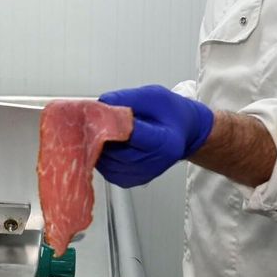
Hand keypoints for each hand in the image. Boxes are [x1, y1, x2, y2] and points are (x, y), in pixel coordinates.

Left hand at [95, 85, 215, 187]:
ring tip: (102, 127)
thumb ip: (127, 98)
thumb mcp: (153, 96)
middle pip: (115, 151)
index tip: (100, 111)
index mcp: (165, 142)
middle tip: (95, 117)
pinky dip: (100, 153)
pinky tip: (107, 141)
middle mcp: (154, 163)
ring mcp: (140, 175)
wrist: (181, 133)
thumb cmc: (170, 114)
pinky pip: (104, 168)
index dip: (111, 122)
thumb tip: (100, 105)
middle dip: (100, 133)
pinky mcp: (127, 180)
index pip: (131, 135)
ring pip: (105, 161)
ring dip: (97, 144)